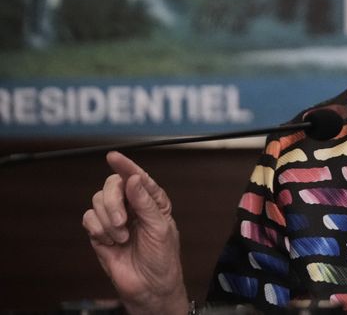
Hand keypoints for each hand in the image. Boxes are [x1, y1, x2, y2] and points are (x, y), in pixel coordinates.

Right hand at [82, 152, 188, 314]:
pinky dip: (97, 228)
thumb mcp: (160, 228)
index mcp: (152, 201)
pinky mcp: (100, 232)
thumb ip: (146, 202)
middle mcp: (133, 206)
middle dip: (113, 201)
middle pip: (112, 185)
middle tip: (121, 221)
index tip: (114, 156)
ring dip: (108, 219)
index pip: (138, 178)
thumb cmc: (162, 258)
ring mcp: (115, 218)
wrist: (148, 286)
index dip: (126, 166)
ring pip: (98, 200)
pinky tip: (110, 241)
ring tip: (121, 237)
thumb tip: (133, 178)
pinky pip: (88, 218)